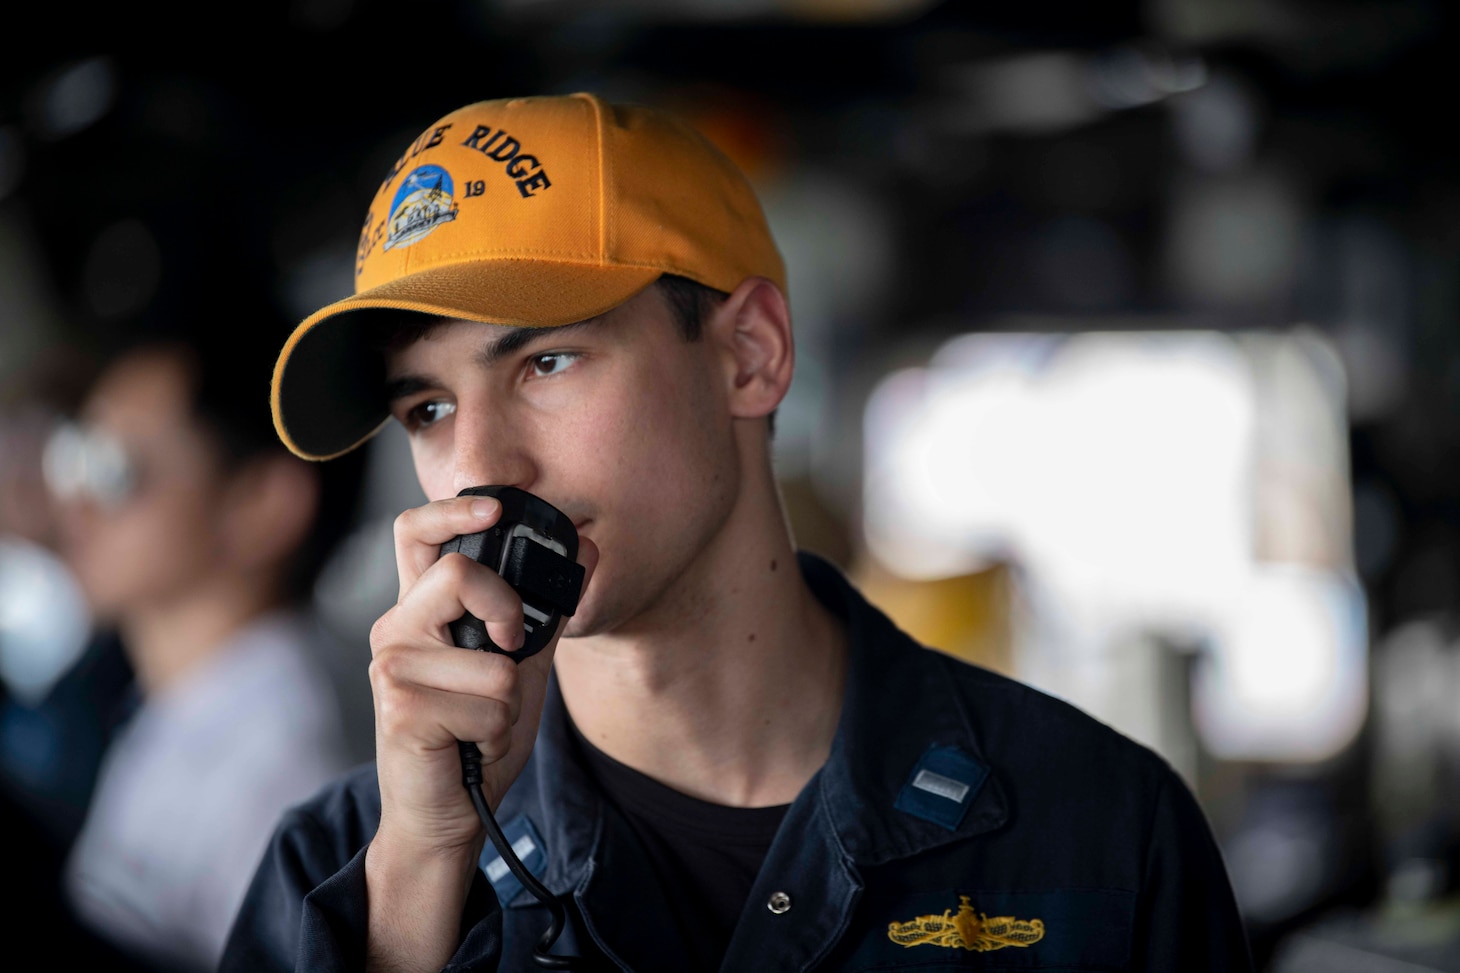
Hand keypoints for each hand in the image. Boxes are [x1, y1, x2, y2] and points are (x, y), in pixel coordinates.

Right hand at [363, 493, 596, 970]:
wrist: (448, 812)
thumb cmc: (476, 733)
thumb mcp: (519, 664)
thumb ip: (541, 609)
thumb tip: (583, 547)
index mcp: (420, 611)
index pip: (415, 534)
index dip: (451, 510)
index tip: (495, 510)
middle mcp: (396, 631)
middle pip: (459, 577)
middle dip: (506, 613)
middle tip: (508, 649)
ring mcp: (392, 670)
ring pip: (491, 659)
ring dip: (507, 701)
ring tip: (480, 722)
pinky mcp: (401, 711)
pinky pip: (489, 704)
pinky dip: (497, 730)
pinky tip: (470, 744)